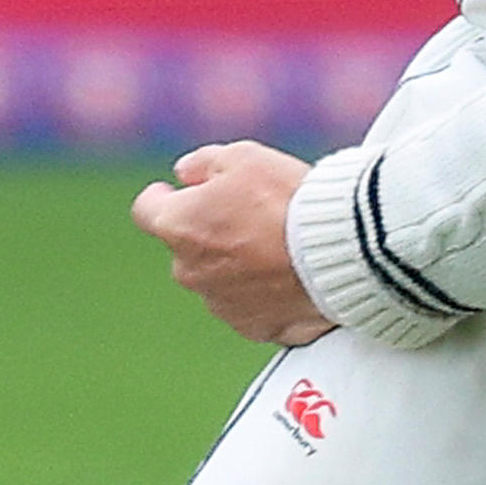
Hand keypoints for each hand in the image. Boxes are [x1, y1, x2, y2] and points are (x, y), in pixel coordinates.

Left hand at [130, 141, 327, 345]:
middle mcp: (189, 272)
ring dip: (238, 265)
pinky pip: (251, 308)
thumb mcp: (243, 157)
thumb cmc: (288, 199)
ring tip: (280, 247)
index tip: (180, 192)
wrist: (339, 250)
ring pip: (219, 280)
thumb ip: (203, 163)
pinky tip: (291, 276)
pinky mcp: (255, 327)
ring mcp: (221, 305)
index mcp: (178, 227)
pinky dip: (265, 294)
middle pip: (187, 248)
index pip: (147, 209)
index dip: (163, 197)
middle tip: (250, 216)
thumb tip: (185, 174)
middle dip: (210, 233)